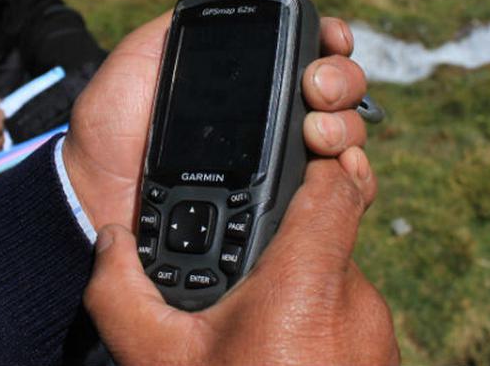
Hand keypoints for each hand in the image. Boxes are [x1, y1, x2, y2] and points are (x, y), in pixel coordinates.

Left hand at [61, 13, 369, 234]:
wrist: (99, 191)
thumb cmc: (112, 128)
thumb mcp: (140, 57)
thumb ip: (180, 25)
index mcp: (246, 81)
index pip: (307, 53)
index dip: (331, 39)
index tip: (330, 37)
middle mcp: (273, 117)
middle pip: (339, 89)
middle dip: (341, 79)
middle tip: (315, 87)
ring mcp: (282, 163)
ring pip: (346, 134)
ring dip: (344, 124)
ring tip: (314, 129)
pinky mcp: (283, 206)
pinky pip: (341, 190)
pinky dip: (353, 174)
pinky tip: (332, 164)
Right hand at [85, 157, 398, 365]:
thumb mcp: (157, 361)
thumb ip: (120, 293)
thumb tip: (107, 242)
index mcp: (307, 284)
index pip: (338, 185)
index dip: (325, 156)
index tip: (307, 145)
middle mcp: (355, 302)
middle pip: (328, 234)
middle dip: (287, 242)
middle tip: (243, 272)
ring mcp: (377, 337)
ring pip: (336, 280)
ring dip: (301, 288)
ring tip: (254, 325)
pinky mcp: (383, 362)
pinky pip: (348, 319)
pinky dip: (317, 324)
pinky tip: (278, 354)